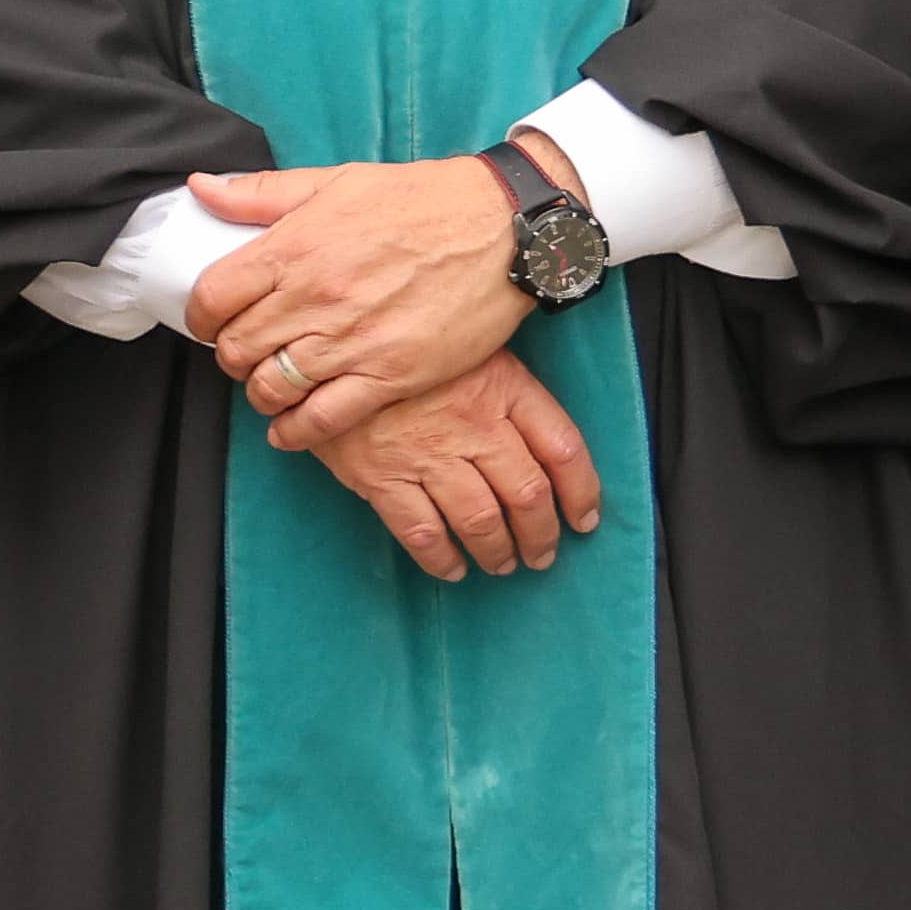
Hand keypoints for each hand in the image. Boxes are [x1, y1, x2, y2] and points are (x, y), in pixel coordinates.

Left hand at [189, 152, 540, 447]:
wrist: (501, 227)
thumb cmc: (422, 199)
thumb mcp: (336, 180)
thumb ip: (261, 192)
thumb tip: (199, 188)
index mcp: (293, 246)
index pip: (212, 297)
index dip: (201, 317)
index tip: (212, 322)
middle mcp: (314, 297)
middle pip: (237, 348)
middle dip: (231, 356)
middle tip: (246, 354)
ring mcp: (351, 341)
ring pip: (271, 387)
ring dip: (261, 394)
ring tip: (271, 386)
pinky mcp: (389, 376)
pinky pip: (322, 419)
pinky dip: (295, 432)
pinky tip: (290, 430)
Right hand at [312, 349, 604, 580]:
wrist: (326, 343)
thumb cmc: (405, 342)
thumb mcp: (469, 346)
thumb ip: (508, 388)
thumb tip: (545, 439)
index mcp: (503, 387)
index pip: (563, 448)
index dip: (582, 491)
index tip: (584, 518)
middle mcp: (473, 425)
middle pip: (527, 493)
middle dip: (541, 534)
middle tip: (542, 553)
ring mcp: (427, 454)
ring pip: (481, 520)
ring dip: (497, 552)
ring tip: (502, 564)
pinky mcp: (382, 477)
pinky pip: (422, 533)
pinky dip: (442, 559)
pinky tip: (453, 567)